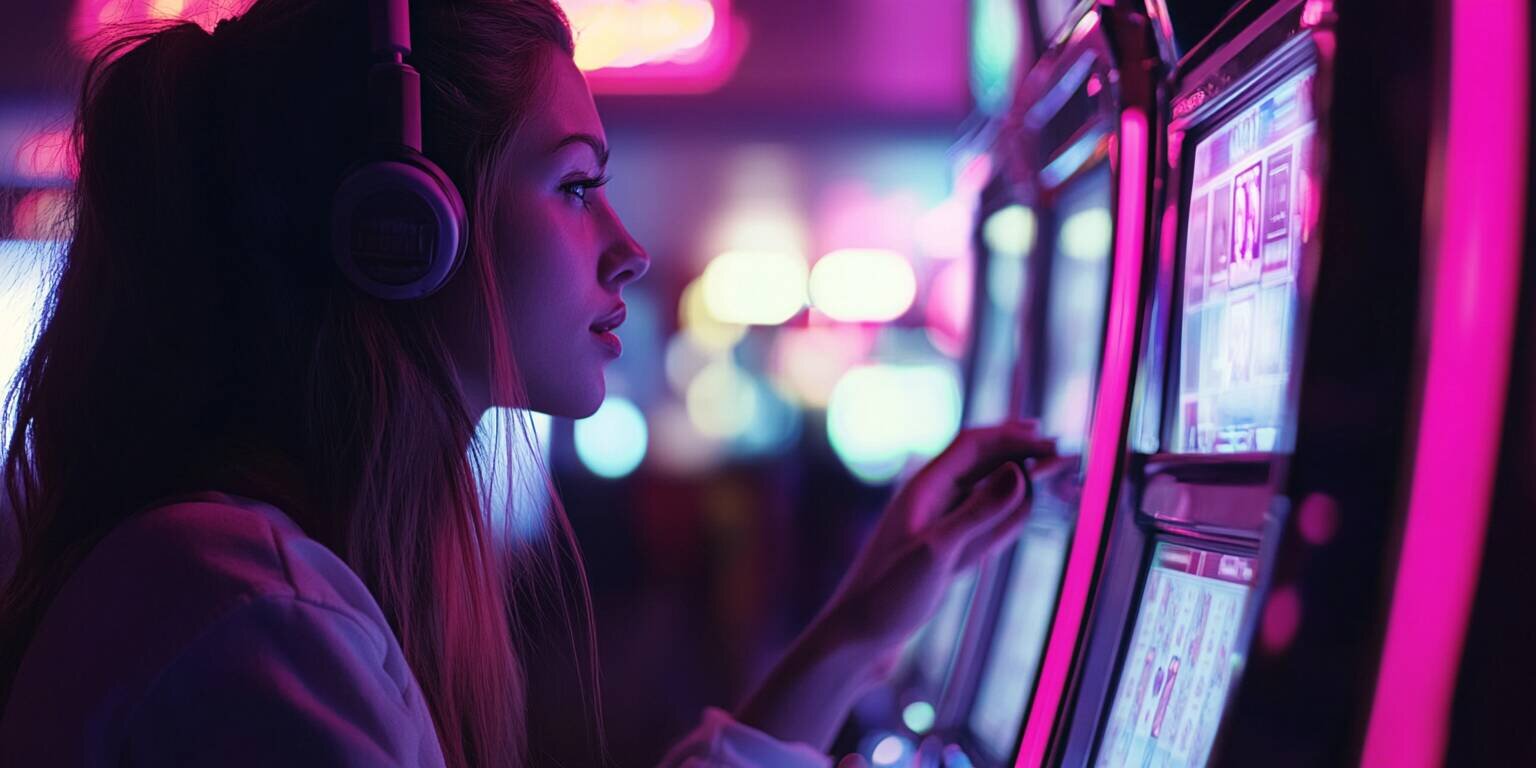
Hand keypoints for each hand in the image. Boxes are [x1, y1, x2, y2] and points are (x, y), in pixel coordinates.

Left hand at [734, 421, 1059, 750]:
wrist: (857, 640)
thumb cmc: (886, 596)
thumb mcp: (936, 552)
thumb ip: (978, 513)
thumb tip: (1019, 472)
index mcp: (924, 489)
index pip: (973, 445)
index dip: (1013, 436)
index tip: (1051, 440)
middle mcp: (931, 501)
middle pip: (983, 464)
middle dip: (1023, 455)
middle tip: (1067, 456)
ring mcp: (939, 528)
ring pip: (987, 494)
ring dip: (1021, 483)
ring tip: (1059, 474)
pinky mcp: (945, 555)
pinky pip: (984, 526)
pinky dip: (1009, 515)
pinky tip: (1028, 509)